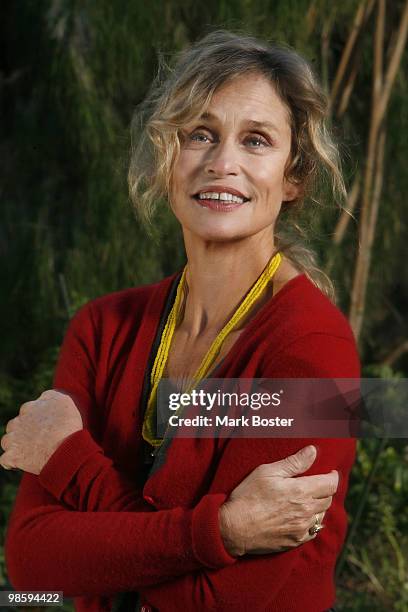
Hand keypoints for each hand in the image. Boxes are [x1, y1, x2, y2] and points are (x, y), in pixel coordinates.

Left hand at [0, 390, 82, 474]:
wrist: (64, 449)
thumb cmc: (68, 425)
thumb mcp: (65, 401)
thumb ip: (52, 396)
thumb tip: (45, 396)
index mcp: (30, 407)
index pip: (29, 410)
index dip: (37, 418)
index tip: (47, 425)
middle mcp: (19, 421)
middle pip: (15, 424)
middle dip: (23, 431)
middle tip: (39, 439)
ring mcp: (13, 439)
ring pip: (8, 440)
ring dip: (15, 445)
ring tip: (28, 451)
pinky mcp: (12, 456)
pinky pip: (6, 460)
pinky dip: (11, 462)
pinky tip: (20, 465)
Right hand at [219, 445, 337, 555]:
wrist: (234, 528)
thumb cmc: (248, 496)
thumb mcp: (268, 472)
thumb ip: (294, 462)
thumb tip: (313, 451)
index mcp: (301, 491)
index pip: (330, 484)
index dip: (333, 476)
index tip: (330, 472)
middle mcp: (306, 511)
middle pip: (328, 499)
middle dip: (326, 489)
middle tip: (318, 483)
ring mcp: (302, 528)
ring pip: (321, 515)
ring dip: (319, 506)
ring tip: (309, 499)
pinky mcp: (296, 541)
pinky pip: (313, 531)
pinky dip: (312, 522)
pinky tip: (303, 516)